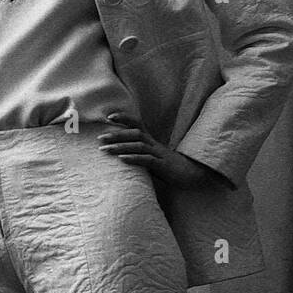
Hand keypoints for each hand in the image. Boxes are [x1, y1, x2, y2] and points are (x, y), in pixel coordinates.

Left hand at [97, 113, 216, 188]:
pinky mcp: (163, 166)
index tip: (109, 116)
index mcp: (152, 142)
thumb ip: (139, 156)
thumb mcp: (152, 160)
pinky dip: (134, 159)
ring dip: (120, 147)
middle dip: (116, 135)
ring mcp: (159, 154)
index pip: (137, 125)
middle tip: (100, 138)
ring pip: (138, 146)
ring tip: (105, 150)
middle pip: (135, 134)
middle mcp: (155, 145)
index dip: (124, 118)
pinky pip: (147, 160)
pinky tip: (121, 160)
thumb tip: (120, 156)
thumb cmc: (169, 168)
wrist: (192, 175)